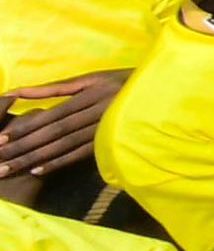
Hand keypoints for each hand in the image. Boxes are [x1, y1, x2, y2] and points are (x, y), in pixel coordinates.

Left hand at [0, 72, 123, 182]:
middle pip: (54, 132)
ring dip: (35, 159)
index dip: (26, 127)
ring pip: (64, 146)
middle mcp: (96, 112)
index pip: (52, 114)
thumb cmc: (120, 82)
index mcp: (91, 93)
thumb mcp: (91, 79)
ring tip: (9, 168)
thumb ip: (55, 88)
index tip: (1, 138)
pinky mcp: (109, 143)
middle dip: (23, 146)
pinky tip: (38, 171)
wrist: (160, 93)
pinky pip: (81, 155)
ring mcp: (103, 129)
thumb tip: (16, 90)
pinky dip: (59, 163)